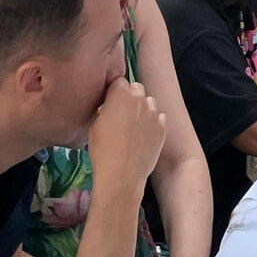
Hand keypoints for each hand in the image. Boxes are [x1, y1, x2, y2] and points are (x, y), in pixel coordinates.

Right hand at [89, 77, 166, 195]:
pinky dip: (152, 123)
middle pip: (136, 88)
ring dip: (142, 108)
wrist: (122, 175)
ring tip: (134, 125)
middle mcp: (140, 99)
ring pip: (149, 102)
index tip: (109, 103)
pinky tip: (144, 136)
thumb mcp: (94, 125)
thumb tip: (108, 107)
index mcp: (120, 94)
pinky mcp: (162, 128)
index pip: (118, 82)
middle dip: (130, 96)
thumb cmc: (102, 149)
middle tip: (121, 113)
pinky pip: (159, 118)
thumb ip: (104, 109)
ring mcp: (153, 113)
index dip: (113, 92)